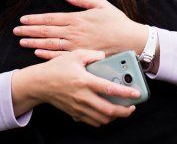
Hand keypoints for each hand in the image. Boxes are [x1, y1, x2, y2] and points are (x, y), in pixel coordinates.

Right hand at [11, 50, 138, 126]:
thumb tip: (104, 57)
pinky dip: (102, 119)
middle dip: (124, 112)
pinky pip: (92, 121)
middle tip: (132, 107)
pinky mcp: (74, 113)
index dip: (125, 93)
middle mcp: (83, 97)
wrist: (39, 84)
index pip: (109, 90)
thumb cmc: (57, 68)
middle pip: (108, 111)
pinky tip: (105, 112)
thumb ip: (92, 55)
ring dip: (114, 117)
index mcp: (85, 81)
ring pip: (101, 119)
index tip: (136, 94)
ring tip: (121, 109)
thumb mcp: (75, 55)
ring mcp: (78, 107)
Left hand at [15, 0, 147, 57]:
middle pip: (47, 32)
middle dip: (30, 31)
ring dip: (34, 43)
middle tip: (16, 31)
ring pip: (50, 44)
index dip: (36, 19)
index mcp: (78, 19)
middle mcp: (74, 32)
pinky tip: (37, 54)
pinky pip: (61, 57)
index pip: (51, 18)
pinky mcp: (81, 57)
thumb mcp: (101, 5)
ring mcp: (76, 46)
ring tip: (22, 41)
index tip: (23, 19)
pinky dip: (47, 55)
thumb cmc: (117, 22)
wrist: (131, 41)